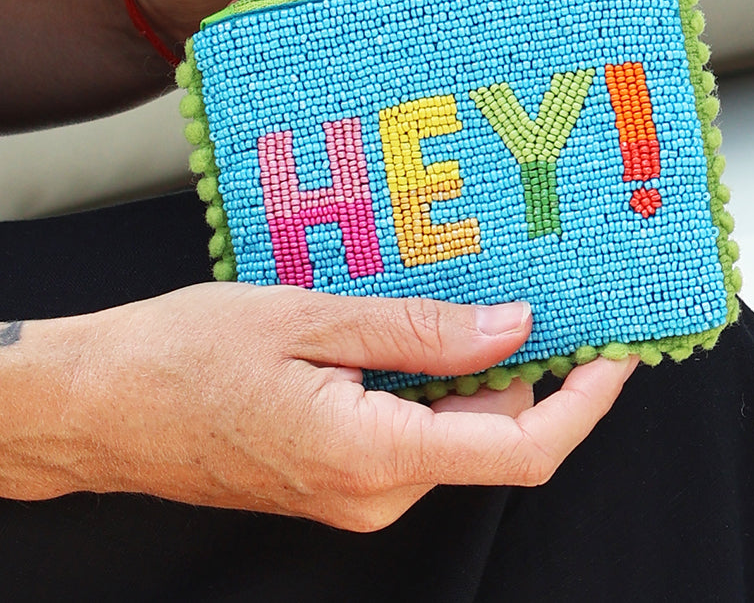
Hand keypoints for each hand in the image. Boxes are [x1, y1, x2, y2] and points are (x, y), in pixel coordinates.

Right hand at [27, 284, 636, 530]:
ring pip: (453, 432)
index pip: (520, 450)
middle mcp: (375, 492)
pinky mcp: (339, 475)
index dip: (584, 405)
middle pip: (491, 436)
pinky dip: (434, 386)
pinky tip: (415, 333)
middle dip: (528, 372)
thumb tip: (513, 330)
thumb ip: (422, 332)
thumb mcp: (312, 319)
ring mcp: (356, 491)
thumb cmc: (186, 356)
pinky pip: (413, 433)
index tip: (618, 355)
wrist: (102, 403)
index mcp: (373, 455)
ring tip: (465, 300)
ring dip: (474, 373)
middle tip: (536, 293)